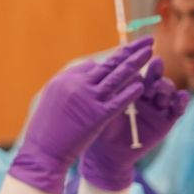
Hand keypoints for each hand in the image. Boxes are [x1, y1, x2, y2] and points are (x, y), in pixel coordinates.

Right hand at [9, 40, 150, 193]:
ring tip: (150, 52)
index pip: (92, 65)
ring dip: (135, 63)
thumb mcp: (52, 99)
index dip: (110, 63)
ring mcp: (88, 99)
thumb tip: (91, 68)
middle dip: (129, 51)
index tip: (123, 58)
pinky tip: (143, 84)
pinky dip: (131, 91)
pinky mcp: (97, 115)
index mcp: (64, 79)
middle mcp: (76, 85)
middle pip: (108, 64)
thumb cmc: (46, 129)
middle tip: (146, 40)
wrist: (42, 152)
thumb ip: (71, 83)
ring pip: (117, 77)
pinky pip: (119, 100)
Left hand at [79, 55, 189, 190]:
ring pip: (167, 91)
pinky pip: (178, 109)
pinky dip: (181, 101)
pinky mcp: (167, 120)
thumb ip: (106, 90)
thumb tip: (98, 63)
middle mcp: (145, 95)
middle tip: (155, 63)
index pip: (138, 71)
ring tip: (160, 87)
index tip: (140, 54)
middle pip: (154, 78)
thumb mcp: (102, 108)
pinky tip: (181, 96)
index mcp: (129, 88)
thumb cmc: (100, 129)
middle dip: (155, 71)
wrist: (107, 155)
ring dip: (166, 86)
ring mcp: (157, 107)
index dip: (139, 64)